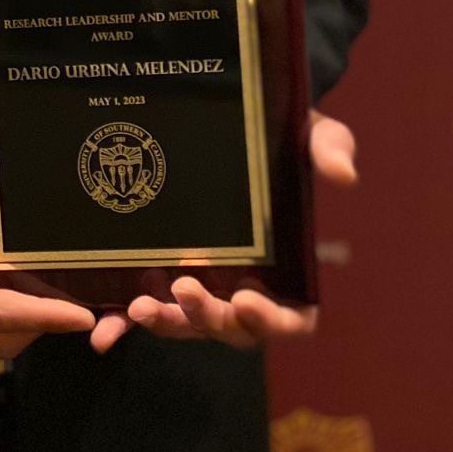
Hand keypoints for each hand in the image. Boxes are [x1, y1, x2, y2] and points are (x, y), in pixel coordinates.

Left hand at [88, 108, 355, 354]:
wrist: (240, 122)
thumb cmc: (288, 137)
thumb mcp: (313, 135)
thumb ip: (329, 150)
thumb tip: (344, 175)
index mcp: (290, 272)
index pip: (292, 319)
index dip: (272, 322)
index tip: (246, 302)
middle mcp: (246, 288)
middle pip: (234, 329)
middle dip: (210, 318)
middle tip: (188, 290)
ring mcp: (205, 286)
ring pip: (189, 325)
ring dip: (168, 324)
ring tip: (142, 306)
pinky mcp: (164, 275)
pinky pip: (150, 310)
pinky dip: (127, 326)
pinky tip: (108, 325)